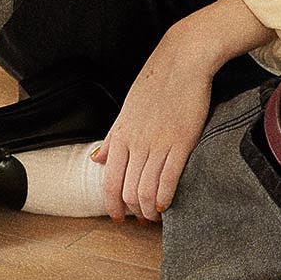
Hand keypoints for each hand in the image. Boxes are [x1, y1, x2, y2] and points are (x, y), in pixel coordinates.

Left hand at [91, 33, 213, 221]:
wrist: (183, 61)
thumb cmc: (156, 82)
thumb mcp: (127, 108)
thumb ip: (113, 137)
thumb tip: (97, 159)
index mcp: (121, 134)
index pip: (110, 181)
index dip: (112, 205)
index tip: (118, 216)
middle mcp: (137, 142)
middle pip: (128, 190)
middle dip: (132, 211)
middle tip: (139, 218)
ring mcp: (159, 143)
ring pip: (146, 190)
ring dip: (148, 210)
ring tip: (153, 216)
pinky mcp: (182, 141)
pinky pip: (169, 179)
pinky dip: (165, 198)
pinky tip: (166, 205)